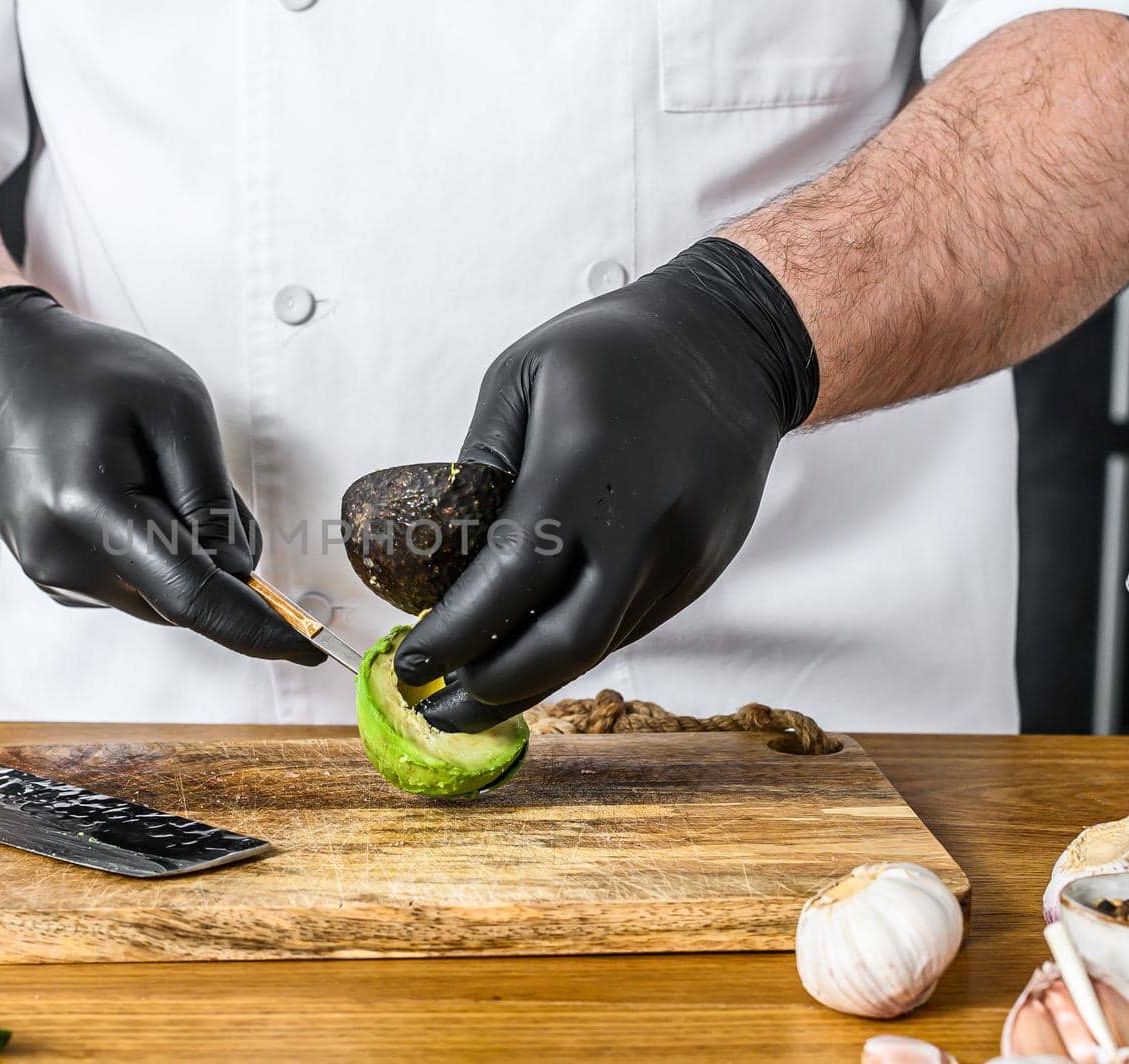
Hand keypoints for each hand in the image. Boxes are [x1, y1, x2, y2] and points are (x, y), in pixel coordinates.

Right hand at [0, 286, 322, 664]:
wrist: (8, 369)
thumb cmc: (94, 375)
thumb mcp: (177, 408)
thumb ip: (211, 497)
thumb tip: (237, 572)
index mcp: (89, 508)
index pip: (191, 595)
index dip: (256, 628)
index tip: (309, 650)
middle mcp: (59, 556)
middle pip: (180, 599)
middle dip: (219, 560)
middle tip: (196, 476)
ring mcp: (49, 572)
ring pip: (159, 597)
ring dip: (184, 555)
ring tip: (150, 473)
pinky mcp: (51, 576)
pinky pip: (132, 585)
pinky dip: (154, 554)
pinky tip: (128, 494)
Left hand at [396, 239, 817, 730]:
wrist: (734, 343)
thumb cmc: (616, 348)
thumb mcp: (520, 376)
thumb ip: (478, 463)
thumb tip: (439, 546)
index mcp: (585, 469)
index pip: (510, 580)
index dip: (456, 634)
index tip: (411, 663)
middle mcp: (642, 524)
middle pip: (564, 643)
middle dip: (493, 690)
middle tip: (437, 710)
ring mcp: (680, 554)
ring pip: (599, 647)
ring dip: (532, 681)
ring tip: (473, 697)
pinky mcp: (701, 568)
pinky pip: (630, 627)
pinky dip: (574, 649)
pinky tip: (532, 656)